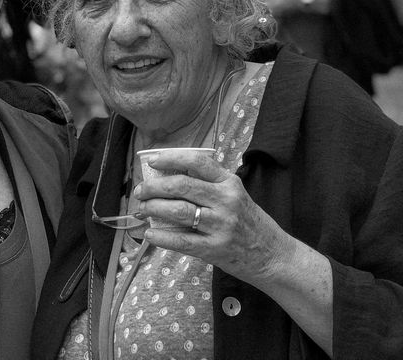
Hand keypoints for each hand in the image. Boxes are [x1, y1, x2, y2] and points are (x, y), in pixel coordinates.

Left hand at [134, 148, 332, 355]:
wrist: (273, 255)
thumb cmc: (248, 221)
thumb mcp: (234, 194)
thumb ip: (208, 184)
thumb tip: (168, 176)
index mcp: (229, 182)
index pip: (197, 162)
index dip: (171, 158)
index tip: (152, 161)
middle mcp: (225, 200)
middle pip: (181, 185)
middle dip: (154, 187)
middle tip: (140, 191)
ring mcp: (221, 225)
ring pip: (178, 211)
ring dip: (153, 209)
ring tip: (141, 210)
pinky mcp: (216, 248)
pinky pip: (182, 241)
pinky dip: (162, 236)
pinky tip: (149, 233)